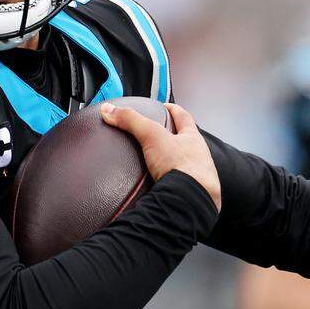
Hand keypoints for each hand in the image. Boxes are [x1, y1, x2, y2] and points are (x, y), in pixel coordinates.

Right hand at [101, 101, 221, 210]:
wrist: (191, 201)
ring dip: (173, 163)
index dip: (174, 110)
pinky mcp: (191, 195)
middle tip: (162, 137)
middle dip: (175, 138)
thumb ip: (131, 121)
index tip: (166, 107)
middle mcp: (199, 157)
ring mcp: (198, 177)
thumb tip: (110, 110)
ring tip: (159, 165)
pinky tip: (162, 187)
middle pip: (187, 142)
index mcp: (193, 139)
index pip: (184, 117)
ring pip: (186, 165)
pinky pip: (180, 186)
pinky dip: (171, 184)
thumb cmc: (183, 167)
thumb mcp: (152, 137)